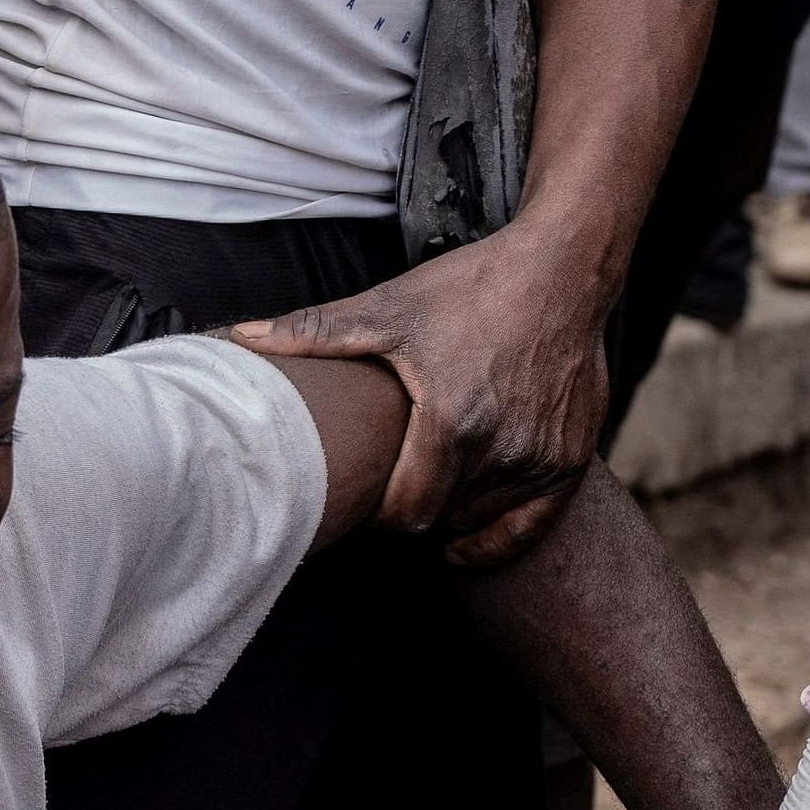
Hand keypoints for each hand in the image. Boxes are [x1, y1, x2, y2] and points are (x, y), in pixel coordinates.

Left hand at [231, 225, 607, 567]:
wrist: (562, 270)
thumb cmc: (473, 287)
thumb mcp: (391, 308)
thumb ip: (315, 333)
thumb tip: (239, 338)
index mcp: (451, 422)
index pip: (403, 512)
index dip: (378, 512)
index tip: (363, 495)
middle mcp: (500, 450)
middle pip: (437, 520)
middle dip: (407, 511)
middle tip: (387, 491)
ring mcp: (540, 459)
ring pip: (476, 522)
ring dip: (448, 515)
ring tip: (424, 488)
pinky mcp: (570, 460)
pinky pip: (528, 528)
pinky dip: (493, 538)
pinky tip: (462, 539)